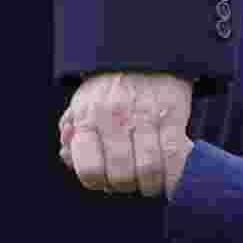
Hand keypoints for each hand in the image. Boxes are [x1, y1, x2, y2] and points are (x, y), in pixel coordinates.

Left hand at [58, 71, 193, 199]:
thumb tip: (67, 159)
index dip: (99, 183)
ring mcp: (146, 115)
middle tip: (131, 183)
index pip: (91, 168)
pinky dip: (173, 174)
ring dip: (151, 185)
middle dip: (126, 186)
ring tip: (151, 184)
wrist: (144, 56)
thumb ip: (72, 134)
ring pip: (149, 168)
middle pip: (122, 173)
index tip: (107, 182)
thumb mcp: (83, 103)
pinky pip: (175, 155)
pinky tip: (170, 179)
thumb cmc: (110, 86)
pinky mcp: (173, 114)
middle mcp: (115, 116)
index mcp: (88, 116)